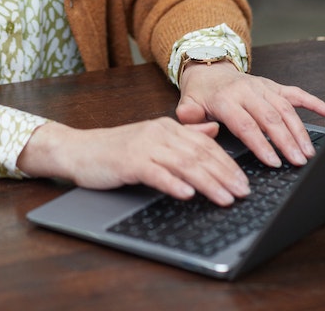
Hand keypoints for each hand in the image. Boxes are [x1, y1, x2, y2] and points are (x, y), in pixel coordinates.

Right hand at [17, 116, 250, 205]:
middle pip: (198, 154)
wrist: (80, 150)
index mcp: (167, 127)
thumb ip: (184, 134)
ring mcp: (143, 146)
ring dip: (207, 182)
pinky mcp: (129, 161)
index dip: (228, 163)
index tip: (245, 182)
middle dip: (224, 175)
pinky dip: (173, 183)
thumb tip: (213, 130)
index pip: (205, 145)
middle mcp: (158, 133)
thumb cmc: (116, 149)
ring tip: (224, 198)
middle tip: (243, 192)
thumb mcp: (153, 138)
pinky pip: (155, 172)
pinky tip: (187, 195)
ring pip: (183, 164)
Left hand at [176, 61, 324, 167]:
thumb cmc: (200, 93)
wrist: (208, 68)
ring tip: (308, 152)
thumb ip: (190, 117)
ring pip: (285, 108)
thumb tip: (197, 124)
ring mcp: (262, 87)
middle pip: (270, 117)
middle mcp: (247, 90)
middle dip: (286, 141)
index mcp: (226, 99)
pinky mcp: (273, 85)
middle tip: (298, 162)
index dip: (260, 143)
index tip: (273, 162)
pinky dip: (313, 102)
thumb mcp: (188, 104)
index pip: (245, 123)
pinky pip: (295, 93)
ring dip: (299, 130)